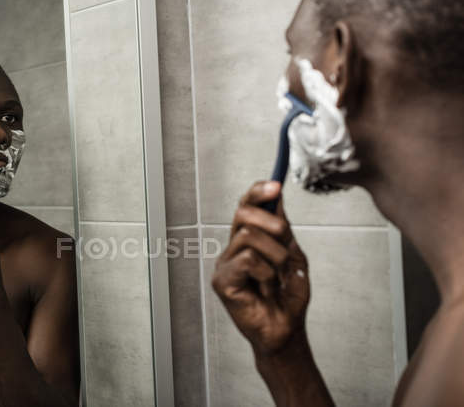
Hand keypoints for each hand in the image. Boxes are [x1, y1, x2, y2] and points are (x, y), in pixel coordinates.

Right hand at [212, 181, 309, 356]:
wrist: (287, 329)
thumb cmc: (288, 297)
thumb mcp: (293, 255)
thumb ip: (283, 228)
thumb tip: (277, 197)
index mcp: (248, 239)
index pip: (246, 205)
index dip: (258, 192)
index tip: (276, 186)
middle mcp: (233, 248)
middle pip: (243, 213)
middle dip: (272, 223)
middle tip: (286, 242)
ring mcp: (225, 264)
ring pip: (249, 236)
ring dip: (275, 254)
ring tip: (279, 274)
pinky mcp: (222, 281)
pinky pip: (247, 260)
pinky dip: (266, 272)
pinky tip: (267, 286)